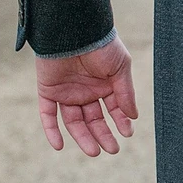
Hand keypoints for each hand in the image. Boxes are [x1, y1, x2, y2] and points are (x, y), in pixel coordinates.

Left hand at [35, 36, 138, 155]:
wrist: (74, 31)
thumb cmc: (101, 45)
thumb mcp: (120, 68)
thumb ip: (126, 92)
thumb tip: (134, 116)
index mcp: (105, 84)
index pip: (114, 108)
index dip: (121, 121)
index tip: (127, 133)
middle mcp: (86, 91)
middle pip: (94, 119)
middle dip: (104, 135)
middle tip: (112, 149)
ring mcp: (67, 92)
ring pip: (74, 121)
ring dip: (83, 137)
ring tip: (94, 151)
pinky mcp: (48, 92)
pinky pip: (48, 116)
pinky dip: (51, 131)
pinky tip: (60, 146)